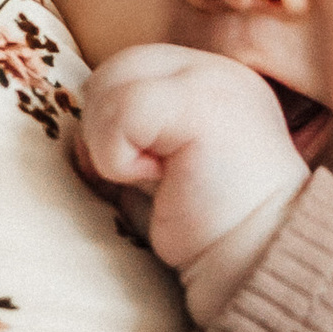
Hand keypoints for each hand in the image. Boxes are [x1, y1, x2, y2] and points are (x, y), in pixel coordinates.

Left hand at [74, 44, 307, 288]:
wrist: (256, 261)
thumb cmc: (203, 230)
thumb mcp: (155, 169)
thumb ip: (123, 135)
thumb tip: (76, 135)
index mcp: (206, 81)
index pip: (125, 73)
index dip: (110, 126)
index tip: (140, 174)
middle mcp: (212, 70)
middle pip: (112, 71)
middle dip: (103, 132)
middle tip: (140, 178)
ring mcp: (212, 79)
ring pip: (109, 84)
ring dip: (111, 146)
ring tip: (157, 179)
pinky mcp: (202, 103)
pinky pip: (122, 111)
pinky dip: (119, 157)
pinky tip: (161, 180)